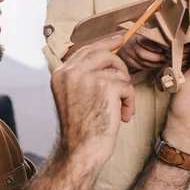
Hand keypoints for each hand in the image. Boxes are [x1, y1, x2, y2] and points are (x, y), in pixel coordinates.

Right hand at [51, 36, 134, 167]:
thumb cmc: (81, 128)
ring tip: (119, 108)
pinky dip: (129, 102)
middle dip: (119, 65)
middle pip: (103, 53)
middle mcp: (71, 71)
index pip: (85, 50)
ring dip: (124, 90)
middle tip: (127, 79)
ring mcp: (87, 77)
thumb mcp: (73, 95)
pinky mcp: (105, 85)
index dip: (104, 43)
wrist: (80, 150)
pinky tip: (122, 116)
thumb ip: (82, 75)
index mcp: (60, 73)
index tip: (118, 39)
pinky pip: (126, 86)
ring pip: (117, 70)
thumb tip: (106, 55)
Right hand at [117, 34, 166, 70]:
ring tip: (161, 62)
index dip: (154, 48)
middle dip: (155, 57)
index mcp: (134, 38)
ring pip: (142, 62)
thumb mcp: (140, 35)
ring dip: (154, 64)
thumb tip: (162, 44)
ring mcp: (128, 55)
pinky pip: (140, 66)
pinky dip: (148, 67)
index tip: (162, 50)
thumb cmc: (133, 39)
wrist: (120, 43)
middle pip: (142, 54)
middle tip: (164, 58)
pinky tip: (154, 65)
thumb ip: (149, 38)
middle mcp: (130, 46)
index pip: (144, 42)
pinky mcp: (128, 62)